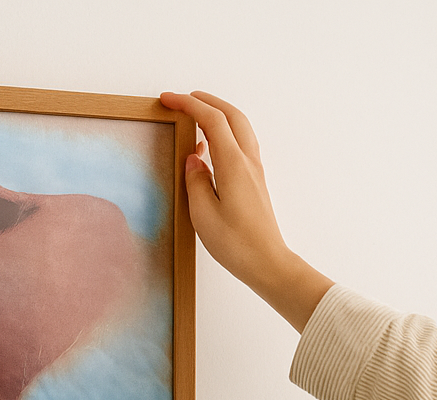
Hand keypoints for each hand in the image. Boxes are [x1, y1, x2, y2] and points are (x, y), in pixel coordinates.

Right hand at [159, 91, 333, 332]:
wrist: (268, 264)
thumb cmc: (236, 244)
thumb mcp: (203, 214)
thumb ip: (195, 180)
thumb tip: (194, 159)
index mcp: (233, 164)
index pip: (211, 120)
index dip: (189, 104)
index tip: (168, 99)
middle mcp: (248, 162)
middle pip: (231, 115)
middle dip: (207, 101)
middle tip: (184, 99)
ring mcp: (254, 171)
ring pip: (240, 128)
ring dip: (218, 115)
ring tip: (196, 118)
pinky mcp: (255, 182)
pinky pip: (241, 145)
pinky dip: (225, 134)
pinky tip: (210, 149)